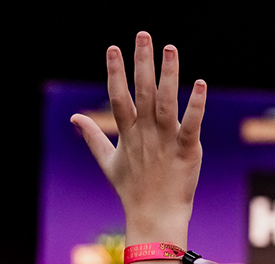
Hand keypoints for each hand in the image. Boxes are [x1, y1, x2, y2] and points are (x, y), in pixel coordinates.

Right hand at [71, 31, 206, 245]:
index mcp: (127, 133)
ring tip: (169, 48)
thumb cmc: (132, 190)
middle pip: (142, 91)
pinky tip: (200, 83)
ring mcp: (165, 140)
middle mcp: (145, 132)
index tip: (112, 47)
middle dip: (142, 62)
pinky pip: (191, 123)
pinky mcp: (186, 149)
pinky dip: (196, 104)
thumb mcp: (108, 162)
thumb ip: (93, 137)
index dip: (114, 72)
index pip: (118, 96)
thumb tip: (74, 117)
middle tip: (143, 34)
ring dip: (168, 74)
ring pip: (166, 101)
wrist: (154, 217)